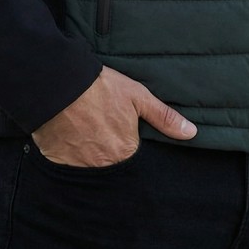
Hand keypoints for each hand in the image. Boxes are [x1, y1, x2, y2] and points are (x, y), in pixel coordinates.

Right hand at [31, 66, 196, 166]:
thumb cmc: (101, 87)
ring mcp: (78, 164)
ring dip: (89, 154)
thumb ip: (164, 118)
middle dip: (108, 152)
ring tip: (85, 134)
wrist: (60, 82)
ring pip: (89, 166)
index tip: (119, 132)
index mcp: (125, 151)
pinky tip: (69, 137)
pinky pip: (67, 164)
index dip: (126, 145)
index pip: (133, 159)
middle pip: (110, 164)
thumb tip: (191, 132)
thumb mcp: (137, 96)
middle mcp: (103, 164)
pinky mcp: (57, 160)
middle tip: (101, 132)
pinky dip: (69, 154)